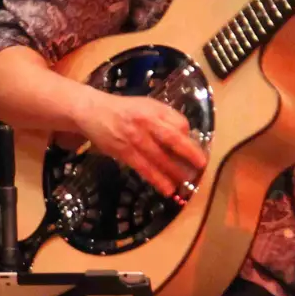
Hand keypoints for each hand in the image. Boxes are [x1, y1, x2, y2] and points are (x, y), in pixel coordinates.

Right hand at [73, 92, 206, 196]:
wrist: (93, 111)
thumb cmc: (124, 109)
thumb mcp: (146, 105)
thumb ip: (164, 118)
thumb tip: (184, 137)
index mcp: (155, 109)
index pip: (180, 123)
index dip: (189, 136)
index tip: (194, 148)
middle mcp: (147, 122)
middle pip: (173, 139)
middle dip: (189, 154)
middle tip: (201, 166)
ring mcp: (135, 138)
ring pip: (160, 157)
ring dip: (175, 172)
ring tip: (186, 183)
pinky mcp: (124, 152)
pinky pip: (144, 168)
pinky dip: (157, 180)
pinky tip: (167, 189)